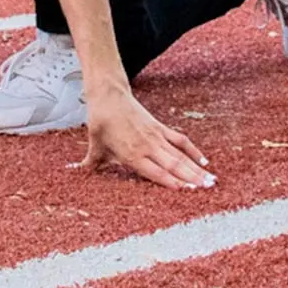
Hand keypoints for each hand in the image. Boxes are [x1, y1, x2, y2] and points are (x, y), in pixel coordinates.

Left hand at [79, 87, 212, 188]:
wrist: (108, 95)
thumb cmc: (101, 121)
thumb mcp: (95, 145)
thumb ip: (91, 163)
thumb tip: (74, 174)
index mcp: (132, 154)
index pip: (155, 172)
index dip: (171, 182)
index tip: (187, 192)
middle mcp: (147, 147)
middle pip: (173, 165)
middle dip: (191, 178)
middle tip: (208, 190)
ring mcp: (156, 136)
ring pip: (180, 155)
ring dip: (196, 168)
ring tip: (212, 180)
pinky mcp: (160, 127)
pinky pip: (179, 140)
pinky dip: (192, 150)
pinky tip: (204, 160)